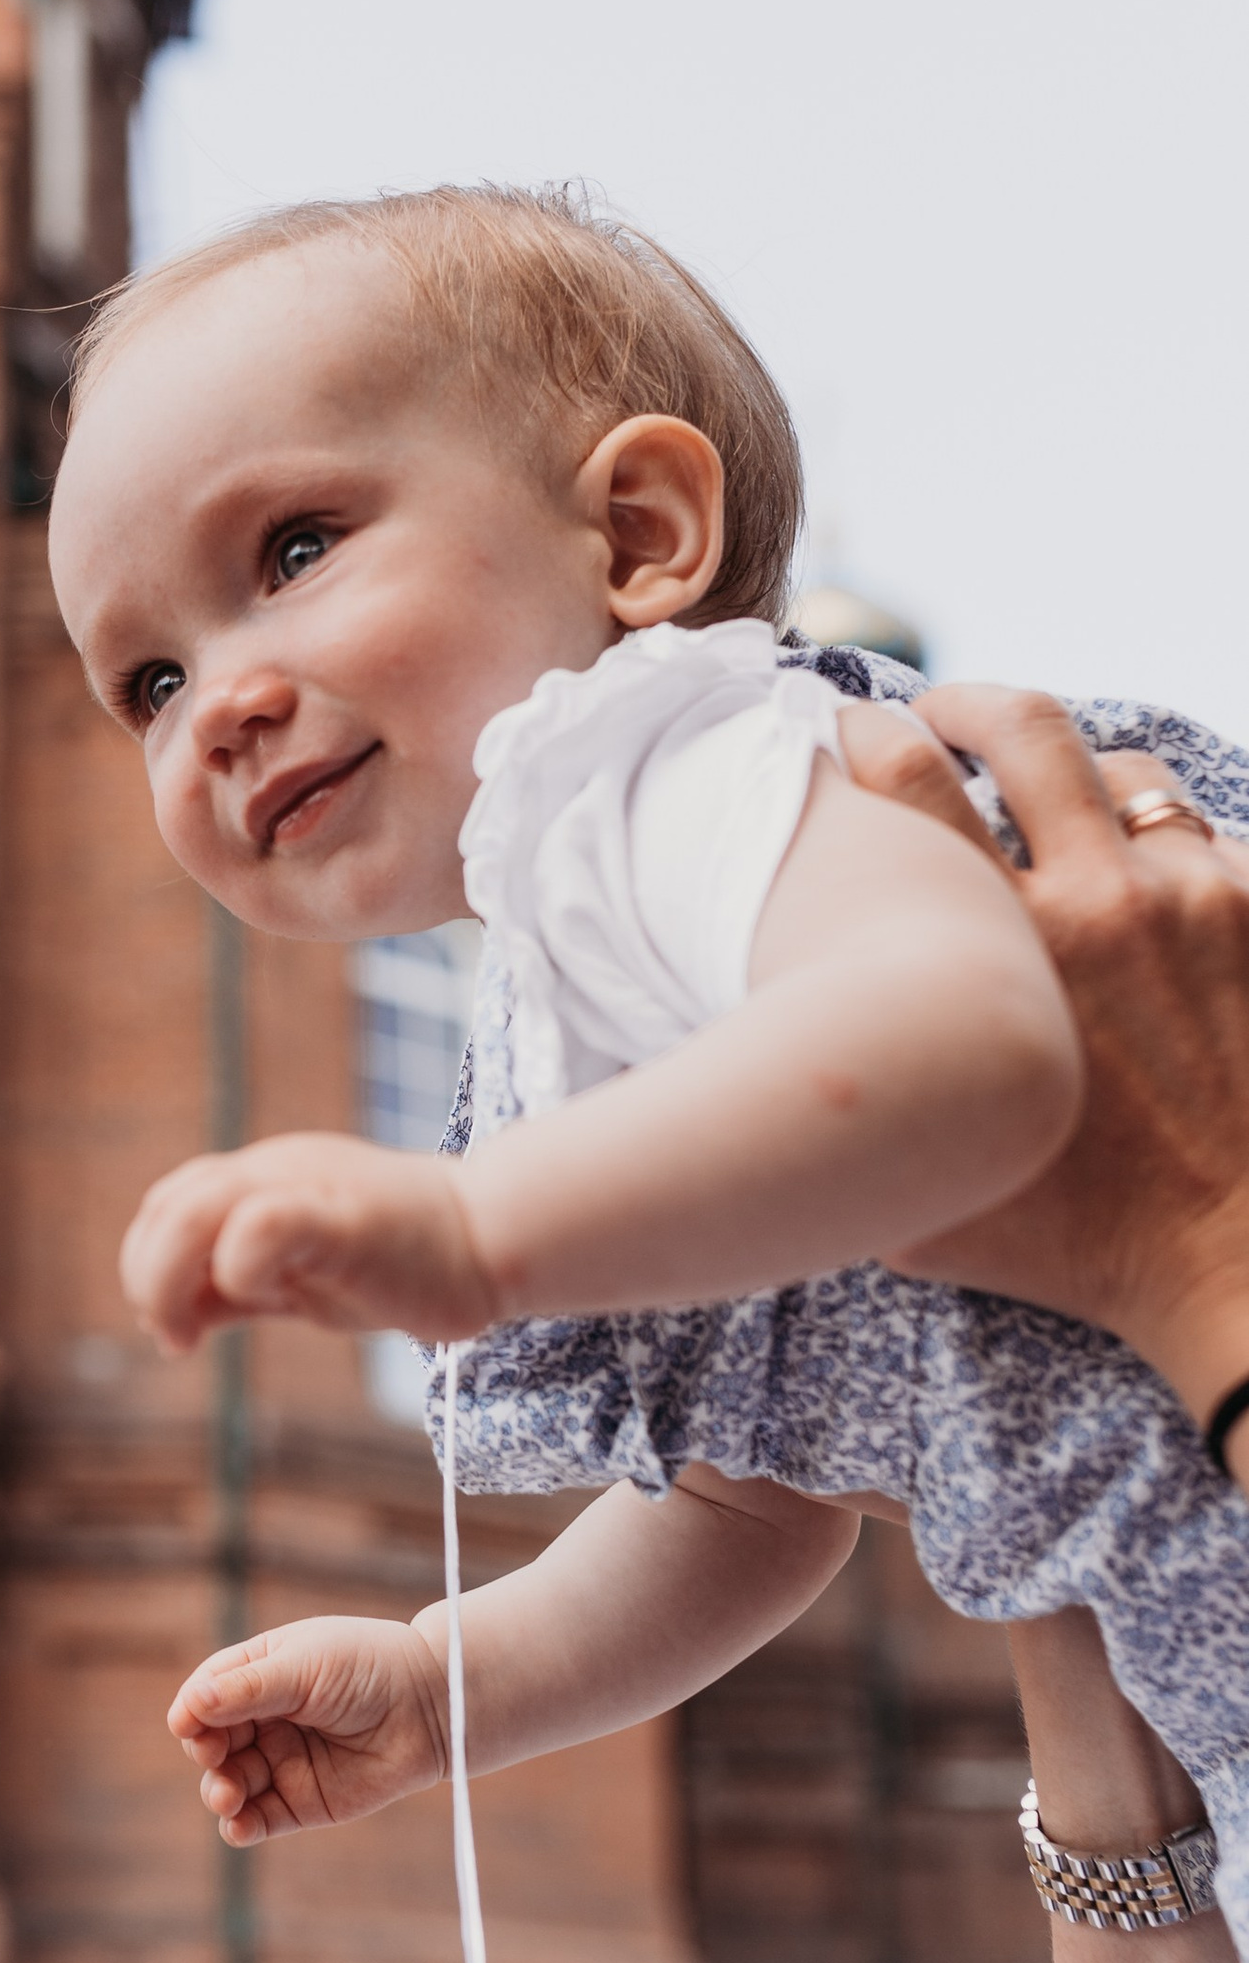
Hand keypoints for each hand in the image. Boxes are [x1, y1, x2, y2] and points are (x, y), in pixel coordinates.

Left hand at [119, 1132, 499, 1353]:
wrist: (492, 1241)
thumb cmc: (397, 1264)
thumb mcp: (296, 1279)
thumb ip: (234, 1289)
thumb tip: (170, 1322)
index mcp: (258, 1180)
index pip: (167, 1205)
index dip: (146, 1266)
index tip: (173, 1330)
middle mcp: (273, 1171)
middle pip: (169, 1205)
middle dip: (147, 1278)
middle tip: (173, 1336)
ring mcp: (308, 1186)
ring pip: (195, 1209)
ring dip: (170, 1279)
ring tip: (187, 1333)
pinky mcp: (345, 1217)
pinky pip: (264, 1223)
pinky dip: (238, 1269)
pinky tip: (264, 1307)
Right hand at [168, 1613, 449, 1844]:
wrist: (433, 1708)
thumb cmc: (370, 1669)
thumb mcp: (304, 1667)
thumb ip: (247, 1689)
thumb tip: (188, 1707)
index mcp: (260, 1674)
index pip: (208, 1694)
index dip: (193, 1711)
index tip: (187, 1725)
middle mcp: (266, 1719)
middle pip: (212, 1742)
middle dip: (206, 1752)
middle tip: (215, 1756)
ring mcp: (283, 1762)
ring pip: (230, 1783)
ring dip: (219, 1791)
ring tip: (228, 1796)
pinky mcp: (304, 1802)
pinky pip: (260, 1819)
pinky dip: (241, 1827)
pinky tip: (238, 1826)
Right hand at [839, 687, 1248, 1432]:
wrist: (1239, 1260)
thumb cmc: (1080, 1246)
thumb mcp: (923, 1209)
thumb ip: (849, 1138)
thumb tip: (761, 1101)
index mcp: (999, 956)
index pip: (909, 784)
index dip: (868, 734)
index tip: (848, 730)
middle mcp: (1097, 902)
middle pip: (1023, 727)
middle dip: (966, 703)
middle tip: (938, 716)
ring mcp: (1191, 896)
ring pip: (1123, 771)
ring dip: (1075, 774)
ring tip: (1049, 800)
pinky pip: (1203, 835)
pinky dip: (1162, 846)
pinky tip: (1138, 883)